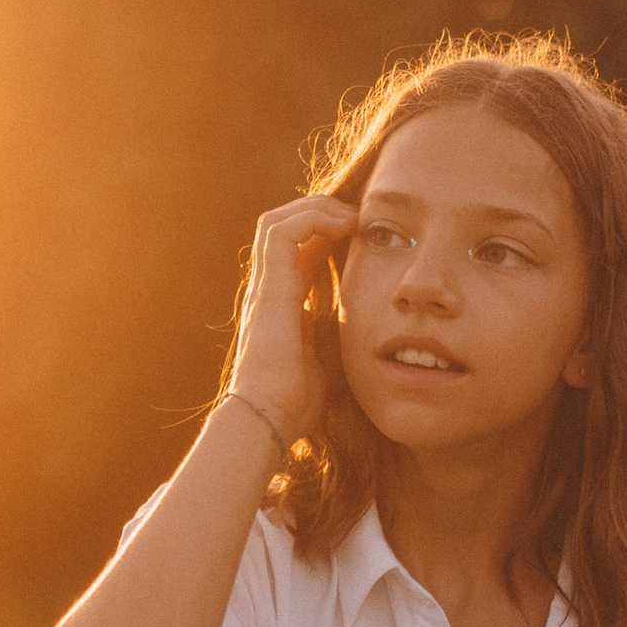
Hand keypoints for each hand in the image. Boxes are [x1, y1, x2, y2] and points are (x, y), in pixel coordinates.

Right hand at [225, 194, 355, 445]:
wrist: (268, 418)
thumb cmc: (296, 403)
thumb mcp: (324, 360)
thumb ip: (332, 339)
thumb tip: (361, 332)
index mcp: (281, 305)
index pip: (298, 252)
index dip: (326, 234)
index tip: (361, 233)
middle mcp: (268, 289)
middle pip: (283, 229)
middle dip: (319, 213)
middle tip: (357, 217)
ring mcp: (264, 287)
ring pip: (277, 222)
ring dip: (315, 209)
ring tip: (349, 216)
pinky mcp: (269, 288)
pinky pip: (281, 233)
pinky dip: (311, 219)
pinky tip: (342, 225)